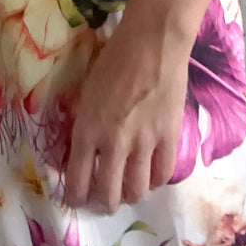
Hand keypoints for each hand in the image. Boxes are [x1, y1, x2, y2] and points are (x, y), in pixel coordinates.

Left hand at [62, 12, 189, 212]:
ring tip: (128, 192)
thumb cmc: (113, 59)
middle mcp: (113, 142)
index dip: (76, 196)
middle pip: (108, 193)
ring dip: (130, 196)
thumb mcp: (87, 93)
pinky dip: (156, 181)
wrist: (152, 42)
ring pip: (137, 190)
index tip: (77, 198)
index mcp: (87, 129)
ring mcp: (144, 142)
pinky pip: (164, 174)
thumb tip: (85, 150)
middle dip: (103, 204)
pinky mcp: (170, 137)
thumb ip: (86, 125)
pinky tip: (152, 176)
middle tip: (104, 201)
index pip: (77, 179)